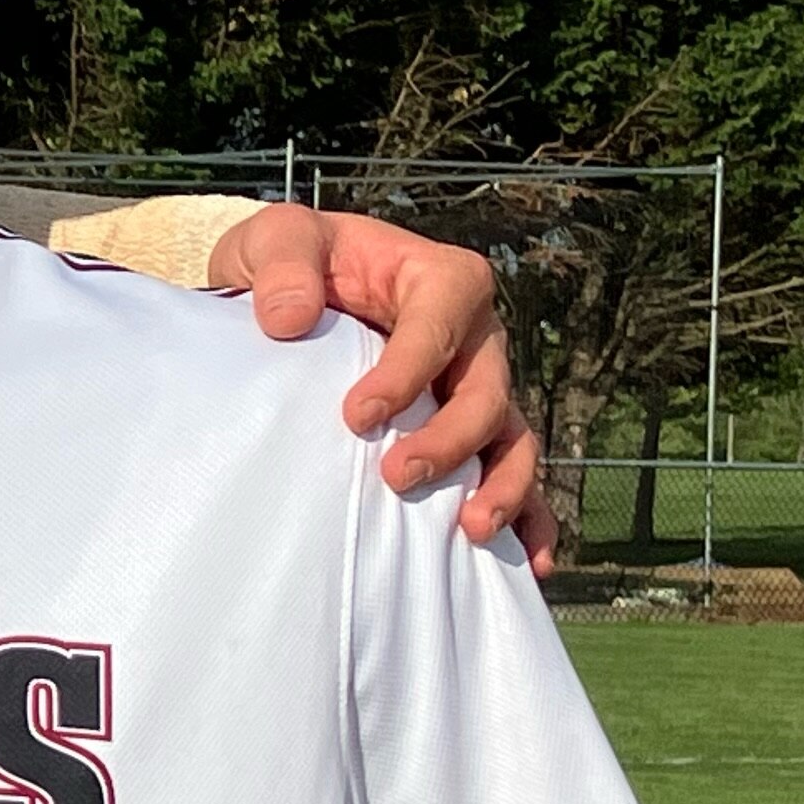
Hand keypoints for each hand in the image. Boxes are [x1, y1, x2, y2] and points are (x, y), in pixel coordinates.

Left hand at [206, 207, 549, 571]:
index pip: (439, 323)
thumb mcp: (273, 240)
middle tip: (397, 478)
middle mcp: (473, 336)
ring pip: (510, 438)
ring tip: (472, 531)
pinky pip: (510, 474)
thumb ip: (283, 264)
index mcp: (437, 279)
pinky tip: (530, 564)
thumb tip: (290, 319)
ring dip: (502, 486)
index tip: (356, 416)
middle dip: (450, 439)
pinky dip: (528, 518)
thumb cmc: (289, 263)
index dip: (407, 371)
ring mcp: (477, 387)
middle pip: (485, 390)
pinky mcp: (469, 432)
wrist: (286, 297)